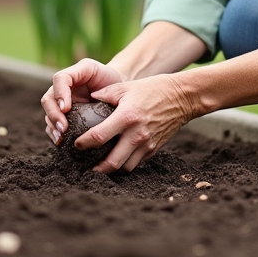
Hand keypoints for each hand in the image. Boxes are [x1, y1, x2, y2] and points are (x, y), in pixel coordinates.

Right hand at [41, 58, 125, 146]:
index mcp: (69, 77)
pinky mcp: (64, 118)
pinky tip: (61, 143)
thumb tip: (75, 96)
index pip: (59, 80)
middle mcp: (60, 91)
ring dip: (52, 127)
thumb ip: (85, 73)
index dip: (60, 94)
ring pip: (48, 115)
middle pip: (48, 100)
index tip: (66, 108)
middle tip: (63, 128)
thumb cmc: (106, 78)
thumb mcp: (96, 70)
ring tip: (61, 138)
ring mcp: (61, 105)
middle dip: (54, 115)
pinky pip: (53, 127)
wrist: (116, 89)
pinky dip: (55, 135)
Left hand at [76, 72, 202, 173]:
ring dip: (110, 169)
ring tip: (100, 165)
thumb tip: (87, 99)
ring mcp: (146, 144)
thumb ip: (104, 94)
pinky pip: (136, 163)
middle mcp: (136, 134)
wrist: (181, 97)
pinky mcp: (153, 149)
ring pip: (124, 168)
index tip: (76, 144)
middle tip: (86, 166)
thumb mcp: (126, 87)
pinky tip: (117, 157)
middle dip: (95, 168)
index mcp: (126, 117)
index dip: (83, 143)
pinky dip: (125, 163)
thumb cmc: (152, 89)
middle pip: (111, 162)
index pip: (99, 136)